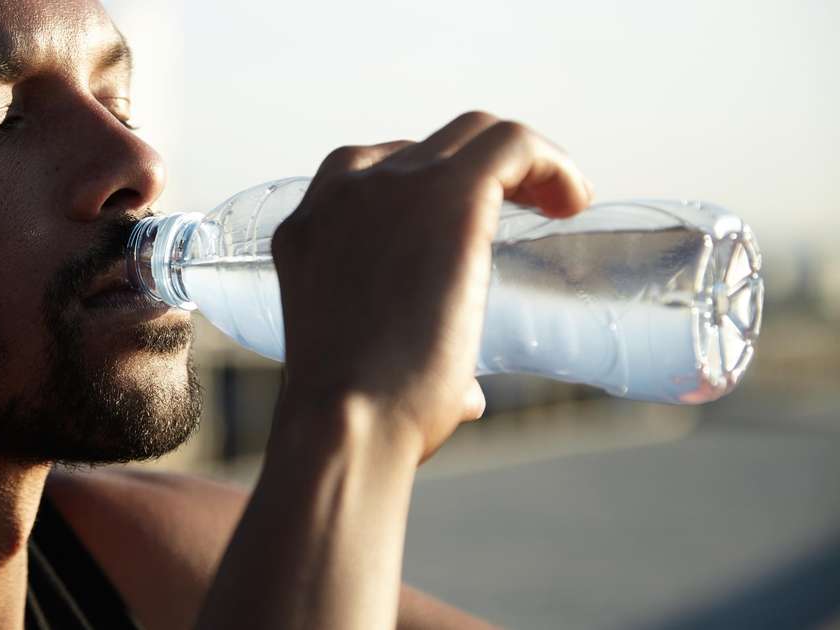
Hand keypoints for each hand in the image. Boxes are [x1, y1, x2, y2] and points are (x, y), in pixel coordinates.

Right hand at [271, 111, 593, 460]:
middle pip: (427, 147)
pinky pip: (511, 145)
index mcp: (310, 225)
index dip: (429, 189)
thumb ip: (410, 361)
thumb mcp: (360, 364)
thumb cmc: (353, 416)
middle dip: (479, 172)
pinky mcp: (449, 195)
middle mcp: (344, 191)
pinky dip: (551, 162)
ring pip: (472, 136)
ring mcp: (393, 186)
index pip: (374, 173)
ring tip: (558, 203)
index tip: (468, 223)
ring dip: (520, 163)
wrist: (345, 421)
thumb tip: (467, 396)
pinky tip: (575, 200)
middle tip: (524, 213)